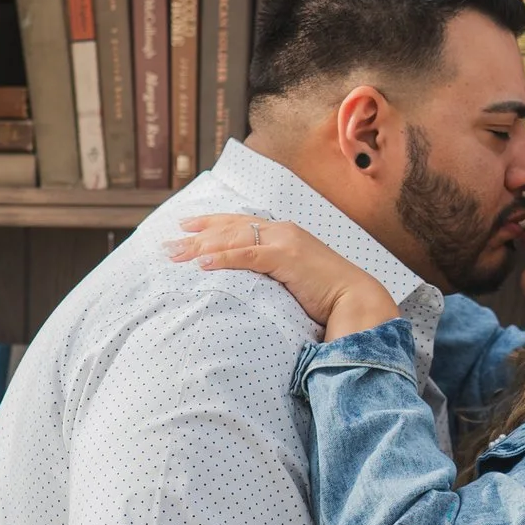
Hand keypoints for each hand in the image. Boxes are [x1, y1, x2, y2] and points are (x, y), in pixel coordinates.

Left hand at [176, 212, 397, 340]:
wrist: (356, 301)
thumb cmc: (329, 299)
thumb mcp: (295, 282)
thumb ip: (273, 277)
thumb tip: (251, 288)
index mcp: (284, 234)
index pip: (241, 224)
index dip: (211, 224)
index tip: (186, 227)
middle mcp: (282, 230)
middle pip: (230, 228)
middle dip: (196, 234)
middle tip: (167, 244)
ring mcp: (284, 240)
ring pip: (233, 238)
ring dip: (200, 246)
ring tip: (175, 254)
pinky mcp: (286, 256)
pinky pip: (246, 255)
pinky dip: (222, 258)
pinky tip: (201, 264)